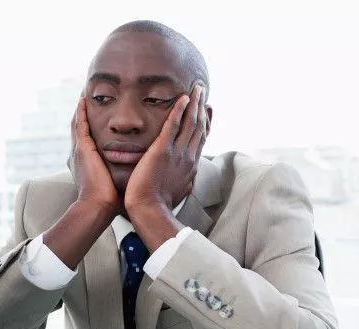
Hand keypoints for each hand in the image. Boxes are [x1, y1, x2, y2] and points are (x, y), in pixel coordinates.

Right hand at [67, 97, 121, 215]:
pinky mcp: (83, 149)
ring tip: (84, 93)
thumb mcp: (115, 182)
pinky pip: (80, 125)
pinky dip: (80, 112)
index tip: (96, 114)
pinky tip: (83, 100)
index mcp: (87, 162)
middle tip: (87, 97)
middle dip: (82, 114)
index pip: (89, 138)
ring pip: (78, 123)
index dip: (90, 125)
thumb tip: (137, 173)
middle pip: (80, 128)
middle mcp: (80, 154)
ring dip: (80, 109)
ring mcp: (79, 151)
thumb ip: (122, 174)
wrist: (99, 207)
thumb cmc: (111, 201)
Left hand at [124, 84, 206, 215]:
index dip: (206, 121)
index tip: (208, 109)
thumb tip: (187, 181)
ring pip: (190, 122)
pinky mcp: (162, 150)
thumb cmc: (159, 204)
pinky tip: (182, 98)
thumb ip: (183, 181)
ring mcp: (177, 152)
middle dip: (202, 106)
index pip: (201, 138)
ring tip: (196, 87)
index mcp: (191, 165)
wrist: (150, 210)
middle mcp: (188, 156)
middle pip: (199, 126)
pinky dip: (179, 110)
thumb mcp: (178, 191)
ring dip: (194, 103)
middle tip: (203, 90)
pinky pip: (173, 125)